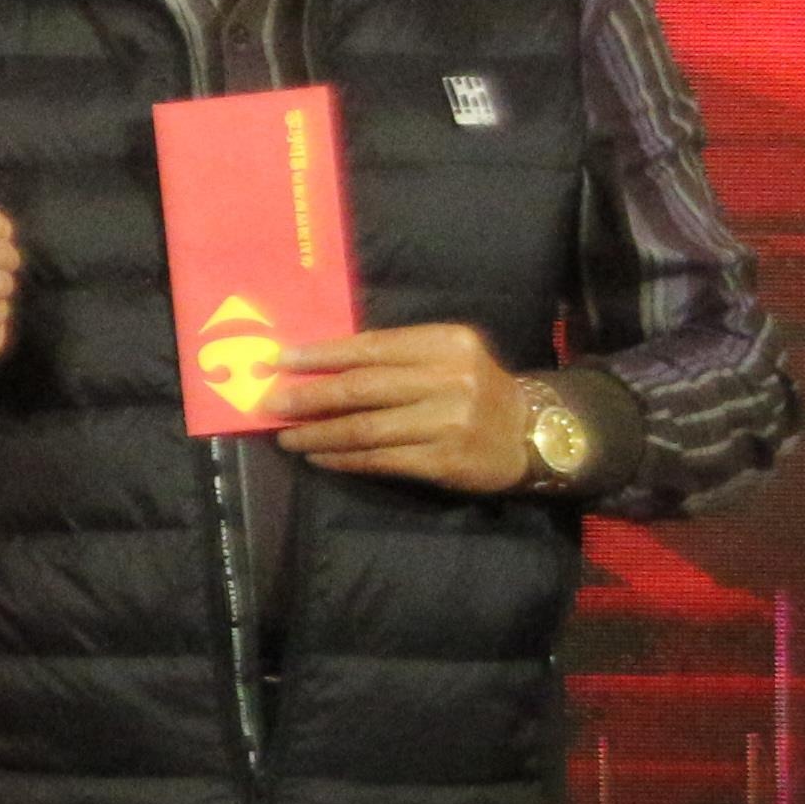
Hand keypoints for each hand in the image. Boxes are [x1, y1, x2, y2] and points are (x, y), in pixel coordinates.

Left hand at [272, 326, 535, 490]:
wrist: (533, 433)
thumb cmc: (472, 388)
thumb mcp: (445, 357)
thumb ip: (394, 357)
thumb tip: (318, 366)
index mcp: (445, 343)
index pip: (371, 347)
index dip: (321, 355)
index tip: (281, 361)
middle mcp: (450, 379)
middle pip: (362, 388)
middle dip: (309, 396)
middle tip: (271, 404)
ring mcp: (449, 422)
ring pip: (365, 428)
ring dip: (319, 433)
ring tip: (286, 436)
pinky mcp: (445, 460)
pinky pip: (380, 459)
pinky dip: (344, 458)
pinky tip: (320, 456)